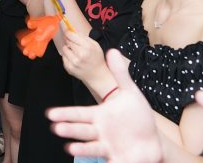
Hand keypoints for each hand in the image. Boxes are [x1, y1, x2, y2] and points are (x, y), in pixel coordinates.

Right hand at [48, 49, 162, 162]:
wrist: (152, 141)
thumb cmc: (137, 117)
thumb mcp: (130, 93)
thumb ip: (120, 73)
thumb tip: (112, 50)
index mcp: (99, 115)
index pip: (79, 113)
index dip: (65, 113)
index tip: (50, 113)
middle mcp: (100, 131)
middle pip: (81, 129)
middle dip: (69, 128)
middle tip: (56, 128)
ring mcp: (107, 147)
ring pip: (91, 147)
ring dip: (80, 147)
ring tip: (70, 148)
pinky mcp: (117, 159)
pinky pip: (107, 161)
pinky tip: (99, 161)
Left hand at [61, 29, 109, 84]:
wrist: (98, 76)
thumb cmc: (97, 58)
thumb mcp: (94, 45)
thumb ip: (83, 36)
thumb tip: (71, 28)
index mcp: (87, 47)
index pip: (71, 35)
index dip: (68, 32)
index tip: (67, 31)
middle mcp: (80, 55)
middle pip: (67, 41)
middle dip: (69, 40)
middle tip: (74, 43)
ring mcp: (74, 62)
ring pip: (64, 48)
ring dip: (68, 48)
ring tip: (75, 52)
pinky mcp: (69, 68)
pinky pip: (63, 57)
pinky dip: (67, 57)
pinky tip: (74, 59)